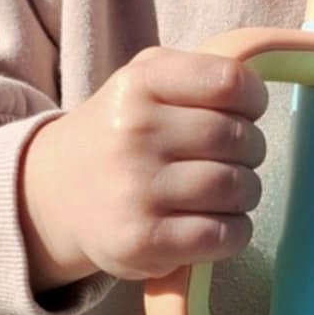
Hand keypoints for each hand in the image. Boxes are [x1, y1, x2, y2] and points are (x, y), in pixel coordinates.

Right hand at [20, 47, 269, 290]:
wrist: (54, 194)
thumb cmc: (120, 134)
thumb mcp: (143, 81)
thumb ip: (198, 74)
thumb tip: (259, 94)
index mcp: (140, 83)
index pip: (229, 81)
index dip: (253, 99)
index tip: (245, 113)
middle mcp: (135, 132)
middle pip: (239, 138)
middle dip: (251, 151)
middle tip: (232, 159)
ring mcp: (137, 189)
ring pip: (237, 187)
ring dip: (245, 192)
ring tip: (224, 192)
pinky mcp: (143, 240)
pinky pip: (224, 234)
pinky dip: (235, 231)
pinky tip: (215, 223)